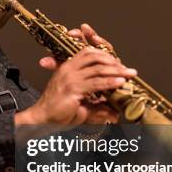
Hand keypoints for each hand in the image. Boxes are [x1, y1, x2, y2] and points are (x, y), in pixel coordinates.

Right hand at [15, 26, 136, 126]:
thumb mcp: (81, 106)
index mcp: (68, 67)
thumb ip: (97, 106)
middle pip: (95, 57)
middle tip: (128, 69)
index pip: (88, 52)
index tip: (119, 63)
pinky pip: (96, 83)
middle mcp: (68, 69)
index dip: (104, 54)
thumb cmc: (58, 112)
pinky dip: (110, 82)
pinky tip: (120, 83)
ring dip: (117, 71)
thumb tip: (115, 113)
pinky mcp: (72, 88)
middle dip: (113, 61)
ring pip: (98, 68)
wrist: (42, 119)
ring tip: (129, 74)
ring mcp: (70, 77)